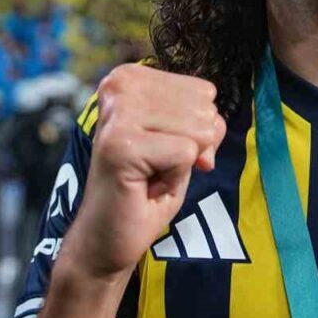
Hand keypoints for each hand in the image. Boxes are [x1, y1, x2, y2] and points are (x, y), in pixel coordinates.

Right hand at [62, 64, 226, 279]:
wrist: (105, 239)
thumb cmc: (145, 189)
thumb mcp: (185, 144)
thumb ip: (205, 122)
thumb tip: (212, 125)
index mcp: (131, 78)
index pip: (205, 91)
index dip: (196, 130)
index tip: (162, 149)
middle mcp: (119, 86)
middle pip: (203, 108)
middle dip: (191, 147)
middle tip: (155, 167)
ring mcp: (118, 115)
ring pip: (197, 130)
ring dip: (181, 163)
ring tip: (149, 174)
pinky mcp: (120, 145)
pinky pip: (185, 153)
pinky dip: (174, 178)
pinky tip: (145, 186)